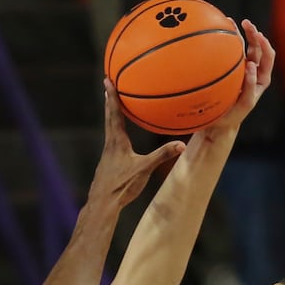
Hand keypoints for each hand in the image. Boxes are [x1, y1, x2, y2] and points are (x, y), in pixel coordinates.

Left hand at [86, 82, 185, 208]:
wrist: (102, 204)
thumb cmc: (121, 186)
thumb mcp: (144, 170)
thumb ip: (162, 156)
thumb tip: (182, 145)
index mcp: (117, 142)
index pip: (114, 114)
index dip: (112, 96)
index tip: (107, 80)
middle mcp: (110, 145)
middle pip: (109, 118)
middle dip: (110, 100)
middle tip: (107, 85)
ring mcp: (107, 155)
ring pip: (109, 130)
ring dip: (111, 116)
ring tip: (113, 106)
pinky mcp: (107, 164)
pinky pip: (112, 142)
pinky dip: (115, 132)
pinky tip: (120, 140)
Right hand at [204, 19, 276, 134]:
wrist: (220, 122)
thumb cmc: (234, 114)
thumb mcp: (245, 103)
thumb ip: (250, 87)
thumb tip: (251, 65)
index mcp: (262, 79)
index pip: (268, 57)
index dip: (265, 45)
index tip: (258, 37)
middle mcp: (253, 71)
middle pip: (257, 47)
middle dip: (253, 33)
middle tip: (246, 23)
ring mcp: (240, 68)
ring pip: (243, 46)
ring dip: (240, 33)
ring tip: (231, 22)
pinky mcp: (228, 69)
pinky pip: (230, 52)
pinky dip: (227, 40)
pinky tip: (220, 31)